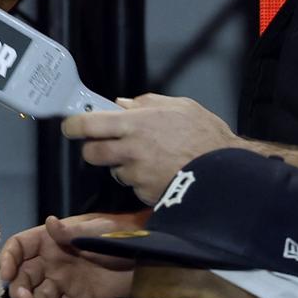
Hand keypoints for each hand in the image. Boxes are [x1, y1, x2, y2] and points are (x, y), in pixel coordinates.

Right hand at [0, 212, 140, 297]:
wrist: (144, 260)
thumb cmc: (119, 236)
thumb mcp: (97, 230)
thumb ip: (72, 232)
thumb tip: (50, 223)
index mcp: (51, 240)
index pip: (20, 247)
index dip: (8, 258)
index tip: (5, 274)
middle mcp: (51, 261)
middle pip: (24, 276)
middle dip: (20, 290)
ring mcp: (62, 281)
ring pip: (39, 297)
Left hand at [63, 94, 238, 204]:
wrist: (226, 173)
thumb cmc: (205, 136)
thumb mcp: (179, 106)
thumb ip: (146, 103)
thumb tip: (123, 104)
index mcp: (135, 124)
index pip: (88, 124)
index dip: (73, 125)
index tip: (71, 125)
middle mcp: (130, 151)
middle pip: (91, 153)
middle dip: (94, 148)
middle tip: (107, 143)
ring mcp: (137, 175)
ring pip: (113, 171)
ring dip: (122, 165)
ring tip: (148, 157)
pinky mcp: (144, 194)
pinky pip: (133, 186)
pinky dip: (140, 180)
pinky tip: (160, 171)